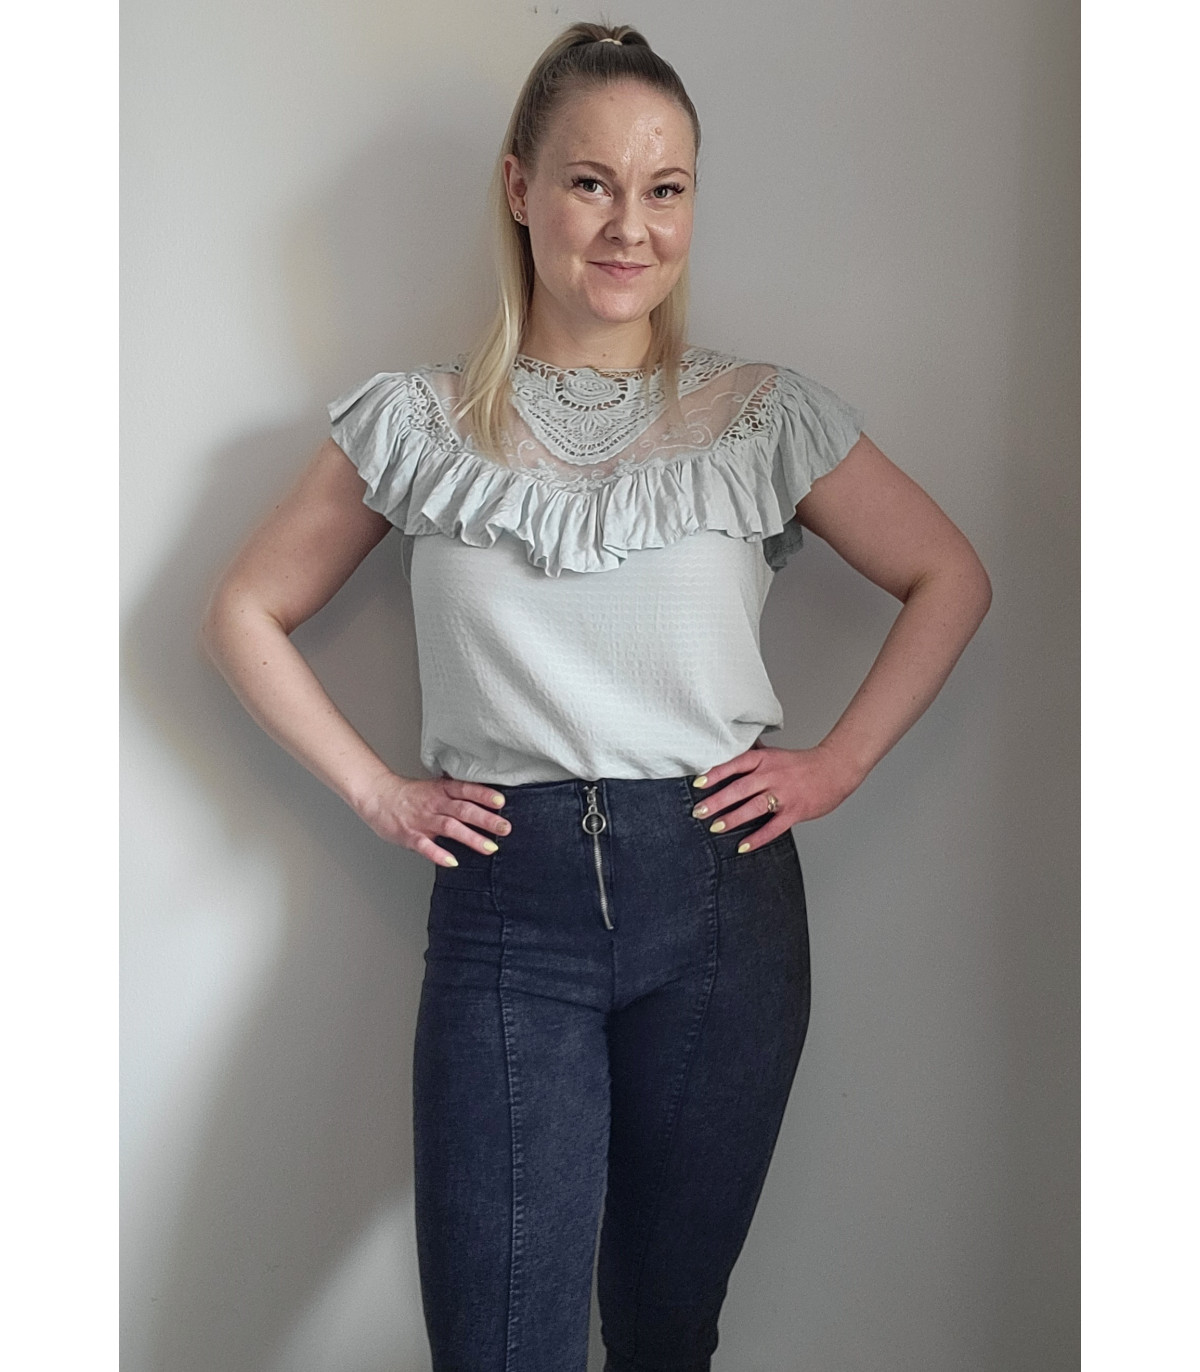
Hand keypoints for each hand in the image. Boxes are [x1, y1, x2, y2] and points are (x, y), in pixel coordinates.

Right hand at [357, 772, 510, 866]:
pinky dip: (439, 854)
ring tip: (490, 847)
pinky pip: (425, 846)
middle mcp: (434, 804)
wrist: (377, 796)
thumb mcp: (434, 788)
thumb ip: (456, 795)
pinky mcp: (410, 836)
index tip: (501, 801)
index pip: (465, 790)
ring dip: (471, 838)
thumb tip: (485, 802)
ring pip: (450, 827)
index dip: (483, 795)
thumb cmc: (409, 795)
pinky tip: (452, 862)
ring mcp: (422, 820)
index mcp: (441, 790)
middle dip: (486, 819)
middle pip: (463, 810)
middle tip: (505, 828)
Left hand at [690, 739, 860, 851]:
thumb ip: (754, 757)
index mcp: (765, 759)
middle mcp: (772, 775)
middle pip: (740, 788)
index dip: (715, 774)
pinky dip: (757, 838)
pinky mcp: (795, 811)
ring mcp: (784, 794)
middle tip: (698, 812)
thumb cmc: (802, 764)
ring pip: (754, 807)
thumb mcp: (776, 754)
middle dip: (717, 801)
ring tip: (715, 827)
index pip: (736, 764)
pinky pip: (773, 827)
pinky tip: (742, 846)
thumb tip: (729, 752)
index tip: (697, 783)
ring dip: (733, 819)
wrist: (835, 768)